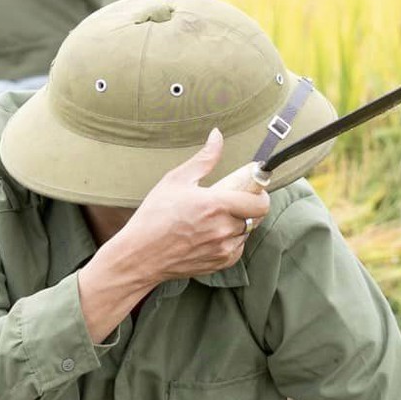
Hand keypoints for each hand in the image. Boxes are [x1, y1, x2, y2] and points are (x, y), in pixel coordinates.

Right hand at [77, 131, 268, 339]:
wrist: (140, 255)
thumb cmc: (154, 216)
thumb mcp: (176, 180)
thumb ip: (204, 158)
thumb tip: (217, 135)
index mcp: (216, 205)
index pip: (259, 202)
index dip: (260, 194)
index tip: (252, 188)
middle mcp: (224, 229)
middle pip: (255, 216)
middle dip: (247, 206)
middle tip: (230, 201)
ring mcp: (223, 249)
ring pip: (246, 232)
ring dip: (239, 223)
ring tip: (215, 218)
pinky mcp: (219, 263)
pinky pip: (237, 248)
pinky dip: (231, 240)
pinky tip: (211, 233)